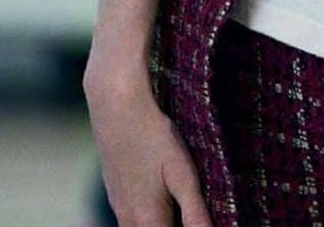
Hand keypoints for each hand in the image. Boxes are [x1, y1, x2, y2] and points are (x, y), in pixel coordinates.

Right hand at [84, 78, 212, 226]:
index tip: (207, 219)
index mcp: (147, 221)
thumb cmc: (153, 137)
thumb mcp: (182, 174)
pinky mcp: (116, 193)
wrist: (116, 107)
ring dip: (165, 222)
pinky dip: (152, 217)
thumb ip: (195, 212)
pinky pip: (134, 218)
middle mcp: (128, 221)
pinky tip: (165, 198)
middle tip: (198, 211)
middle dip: (178, 226)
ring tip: (185, 208)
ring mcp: (119, 207)